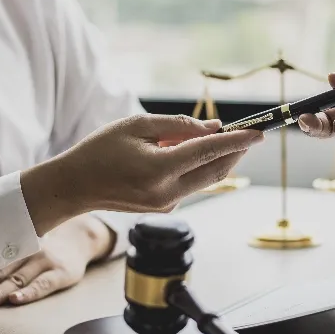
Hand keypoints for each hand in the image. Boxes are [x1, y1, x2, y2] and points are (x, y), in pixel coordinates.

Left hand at [0, 215, 112, 310]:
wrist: (81, 237)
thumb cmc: (44, 246)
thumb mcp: (21, 242)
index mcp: (12, 247)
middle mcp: (26, 252)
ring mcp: (44, 262)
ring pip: (15, 280)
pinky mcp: (61, 273)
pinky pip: (43, 284)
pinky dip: (28, 293)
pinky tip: (15, 300)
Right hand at [21, 114, 262, 234]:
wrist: (75, 187)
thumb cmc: (100, 150)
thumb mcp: (137, 126)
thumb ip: (177, 126)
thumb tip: (213, 128)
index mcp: (159, 170)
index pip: (209, 152)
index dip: (237, 141)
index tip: (259, 132)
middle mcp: (167, 193)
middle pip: (216, 171)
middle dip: (237, 152)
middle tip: (251, 134)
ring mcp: (167, 204)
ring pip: (205, 179)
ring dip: (219, 159)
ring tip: (227, 139)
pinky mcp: (164, 207)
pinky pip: (190, 184)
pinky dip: (198, 167)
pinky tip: (193, 152)